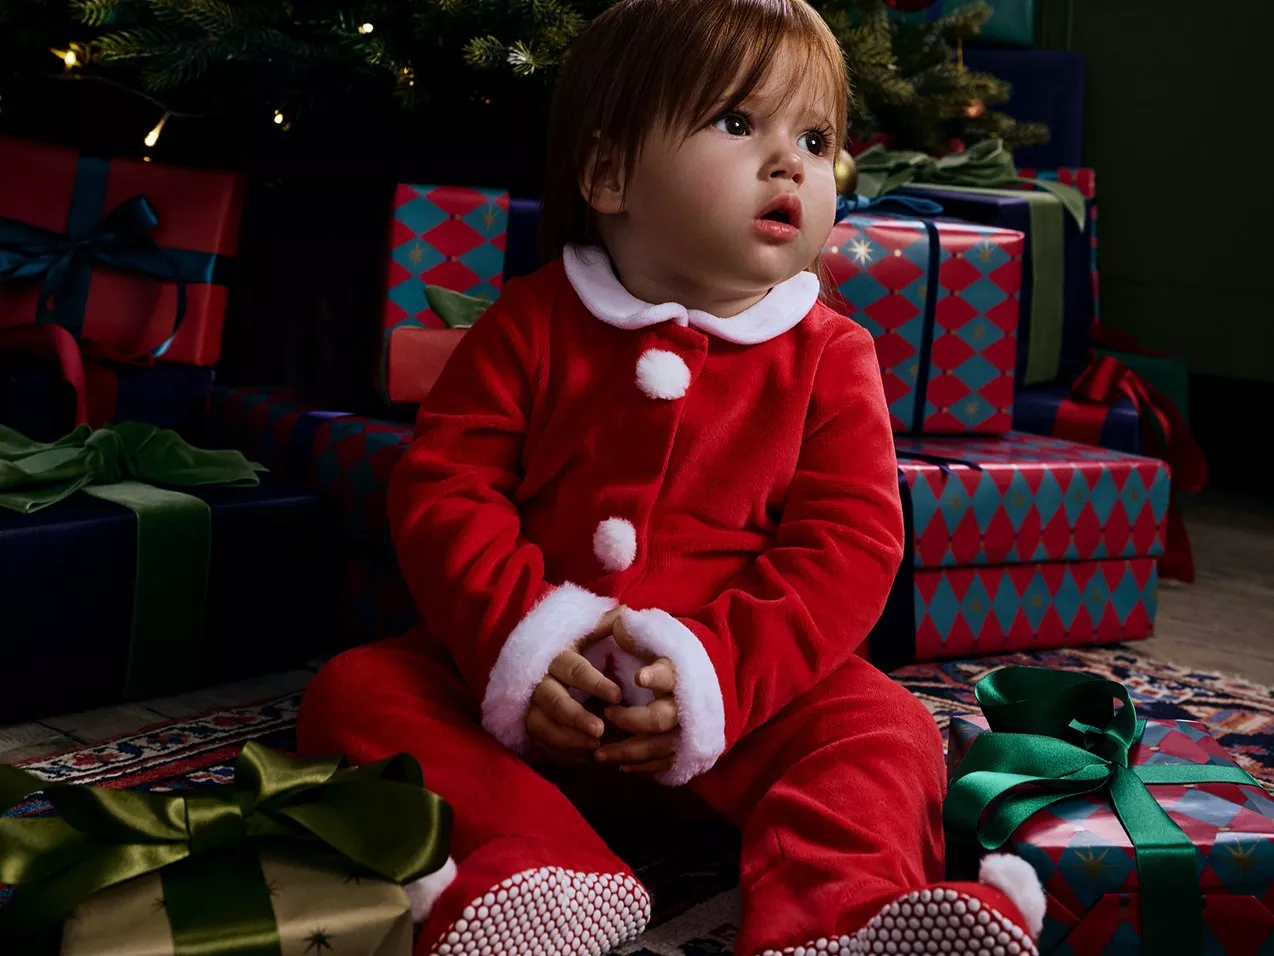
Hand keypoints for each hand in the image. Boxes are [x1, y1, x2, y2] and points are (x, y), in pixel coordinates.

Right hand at [525, 606, 625, 761]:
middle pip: (555, 701)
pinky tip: (583, 755)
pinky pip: (541, 739)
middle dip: (577, 717)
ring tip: (595, 745)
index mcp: (556, 655)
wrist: (532, 662)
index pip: (574, 669)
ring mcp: (530, 703)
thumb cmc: (569, 648)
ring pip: (544, 724)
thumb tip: (627, 611)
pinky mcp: (528, 722)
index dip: (594, 683)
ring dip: (569, 737)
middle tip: (600, 730)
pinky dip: (561, 748)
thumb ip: (603, 626)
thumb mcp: (583, 633)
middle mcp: (539, 680)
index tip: (617, 695)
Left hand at [595, 615, 678, 773]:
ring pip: (658, 747)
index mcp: (678, 674)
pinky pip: (664, 763)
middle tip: (606, 716)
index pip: (668, 674)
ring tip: (599, 754)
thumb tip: (619, 619)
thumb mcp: (658, 644)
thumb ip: (637, 636)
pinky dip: (642, 767)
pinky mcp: (685, 749)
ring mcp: (687, 731)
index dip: (655, 676)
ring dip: (628, 752)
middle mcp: (685, 705)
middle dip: (631, 720)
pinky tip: (619, 766)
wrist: (709, 685)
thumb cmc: (672, 661)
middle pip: (659, 718)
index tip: (638, 676)